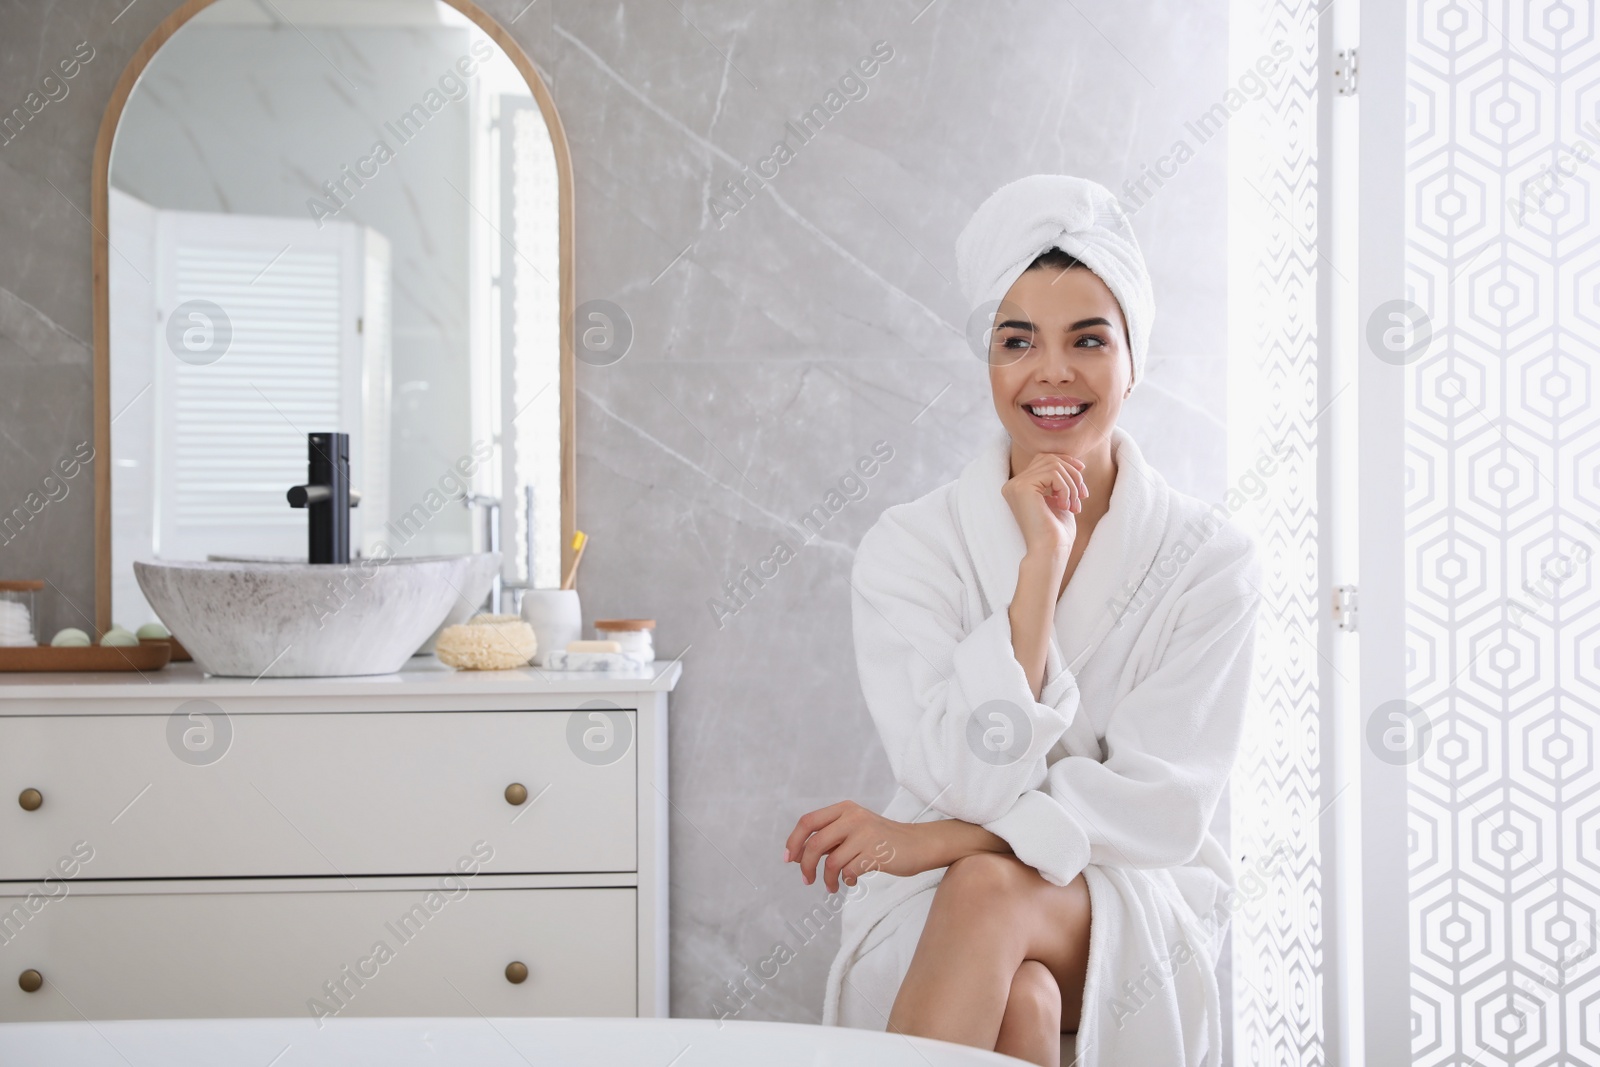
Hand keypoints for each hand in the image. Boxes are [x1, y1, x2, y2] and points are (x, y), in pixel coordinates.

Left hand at [783, 801, 946, 892]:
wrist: (920, 844)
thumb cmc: (883, 841)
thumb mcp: (855, 830)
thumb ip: (831, 837)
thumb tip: (798, 854)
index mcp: (845, 809)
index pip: (807, 821)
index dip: (794, 841)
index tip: (790, 859)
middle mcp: (853, 817)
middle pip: (814, 843)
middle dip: (806, 865)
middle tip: (807, 880)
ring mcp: (865, 833)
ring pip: (831, 861)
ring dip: (826, 879)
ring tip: (832, 887)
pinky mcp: (876, 852)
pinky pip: (849, 871)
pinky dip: (846, 880)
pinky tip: (852, 881)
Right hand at [1002, 451, 1087, 559]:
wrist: (1050, 552)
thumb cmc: (1056, 532)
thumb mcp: (1060, 500)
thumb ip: (1061, 481)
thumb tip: (1075, 463)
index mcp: (1019, 487)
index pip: (1043, 459)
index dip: (1065, 461)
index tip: (1082, 470)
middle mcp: (1013, 484)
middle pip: (1049, 458)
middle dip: (1071, 473)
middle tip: (1082, 495)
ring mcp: (1015, 485)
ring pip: (1053, 465)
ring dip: (1071, 484)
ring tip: (1074, 505)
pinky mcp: (1022, 488)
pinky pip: (1053, 474)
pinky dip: (1066, 488)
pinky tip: (1065, 506)